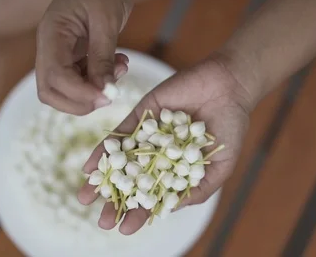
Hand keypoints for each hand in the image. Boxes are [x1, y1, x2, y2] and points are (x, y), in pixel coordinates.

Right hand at [36, 0, 134, 114]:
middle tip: (108, 96)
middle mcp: (49, 47)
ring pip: (63, 90)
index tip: (107, 96)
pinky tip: (117, 66)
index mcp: (51, 35)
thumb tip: (104, 91)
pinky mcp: (73, 56)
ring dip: (91, 92)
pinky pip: (79, 79)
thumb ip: (103, 57)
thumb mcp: (106, 21)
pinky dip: (97, 81)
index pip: (55, 77)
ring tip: (118, 72)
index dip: (79, 93)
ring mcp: (59, 53)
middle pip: (50, 91)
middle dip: (79, 102)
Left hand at [78, 53, 254, 234]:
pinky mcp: (141, 115)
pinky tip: (89, 167)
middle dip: (117, 202)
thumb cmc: (231, 127)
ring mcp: (148, 136)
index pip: (155, 196)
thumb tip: (170, 209)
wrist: (229, 86)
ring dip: (103, 180)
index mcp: (176, 170)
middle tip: (102, 220)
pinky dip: (104, 151)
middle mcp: (159, 155)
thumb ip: (198, 188)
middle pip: (133, 182)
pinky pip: (120, 135)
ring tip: (85, 198)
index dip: (140, 214)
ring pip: (121, 161)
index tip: (124, 229)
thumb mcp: (220, 166)